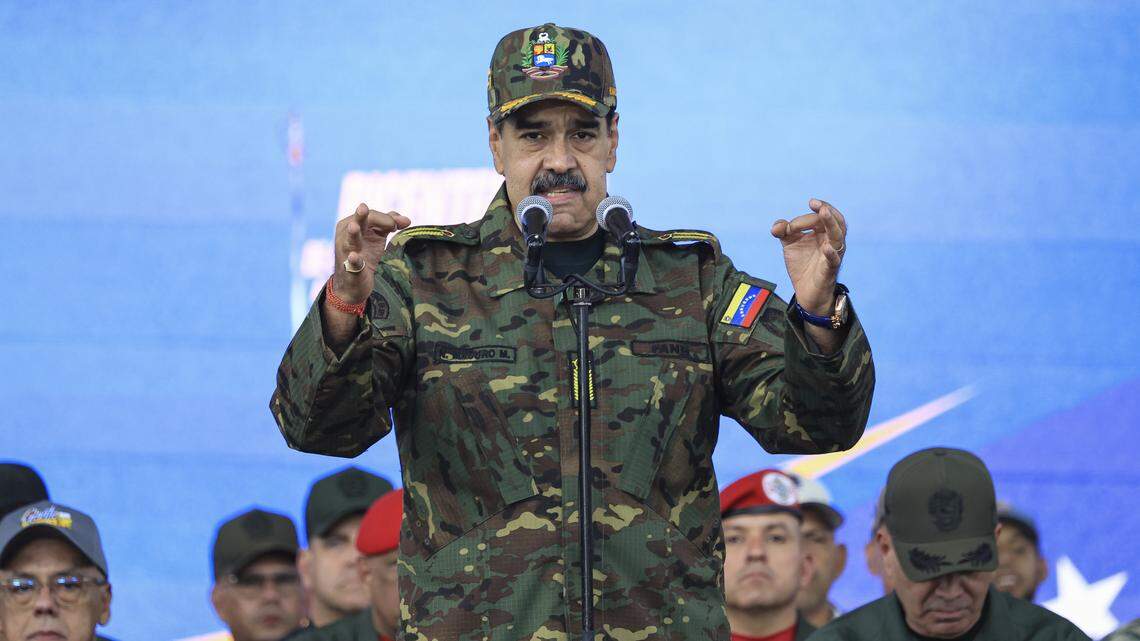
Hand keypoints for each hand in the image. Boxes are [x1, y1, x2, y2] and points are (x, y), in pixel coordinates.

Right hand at [332, 204, 411, 304]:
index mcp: (352, 222)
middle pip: (357, 222)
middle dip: (361, 216)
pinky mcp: (350, 268)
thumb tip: (407, 220)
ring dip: (352, 234)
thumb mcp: (377, 235)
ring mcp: (347, 251)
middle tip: (363, 208)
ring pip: (349, 240)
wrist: (354, 283)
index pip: (372, 215)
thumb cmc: (365, 253)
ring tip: (354, 227)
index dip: (388, 219)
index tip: (400, 225)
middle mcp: (346, 234)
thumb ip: (390, 223)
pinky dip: (353, 259)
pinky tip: (354, 256)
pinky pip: (352, 263)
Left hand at [770, 199, 845, 314]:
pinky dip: (831, 253)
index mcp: (823, 233)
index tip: (787, 228)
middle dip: (825, 210)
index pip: (818, 218)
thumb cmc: (802, 264)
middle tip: (814, 203)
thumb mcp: (789, 244)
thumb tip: (776, 226)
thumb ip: (783, 231)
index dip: (802, 219)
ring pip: (838, 236)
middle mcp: (831, 241)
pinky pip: (834, 260)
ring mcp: (833, 254)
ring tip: (824, 212)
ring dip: (831, 223)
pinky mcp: (830, 269)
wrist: (805, 291)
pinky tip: (826, 248)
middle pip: (835, 221)